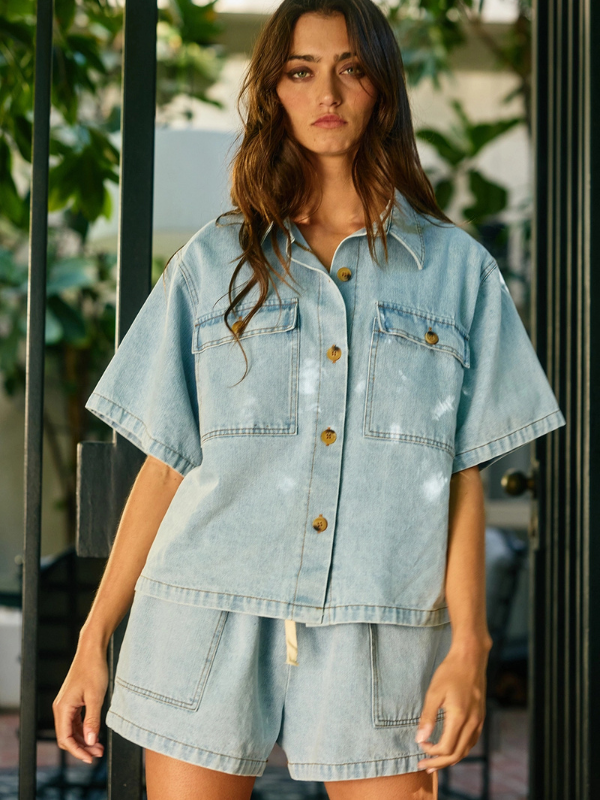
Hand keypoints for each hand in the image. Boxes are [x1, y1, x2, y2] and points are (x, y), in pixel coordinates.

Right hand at [52, 643, 108, 763]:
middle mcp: (61, 708)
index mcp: (63, 708)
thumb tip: (90, 741)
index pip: (66, 738)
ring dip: (84, 740)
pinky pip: (74, 721)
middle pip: (67, 737)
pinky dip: (84, 730)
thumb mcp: (96, 697)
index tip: (91, 758)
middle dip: (82, 748)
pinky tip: (94, 734)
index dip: (78, 751)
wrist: (92, 651)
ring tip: (99, 747)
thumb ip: (92, 720)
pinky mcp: (72, 701)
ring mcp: (66, 705)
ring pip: (71, 730)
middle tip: (98, 754)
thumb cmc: (94, 669)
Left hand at [414, 640, 489, 772]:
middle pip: (457, 754)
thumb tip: (419, 739)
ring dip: (450, 758)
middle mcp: (472, 722)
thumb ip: (427, 717)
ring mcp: (479, 720)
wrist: (470, 658)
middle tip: (423, 767)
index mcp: (460, 717)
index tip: (420, 746)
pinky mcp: (480, 717)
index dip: (431, 752)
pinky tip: (451, 747)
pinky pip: (472, 740)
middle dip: (439, 763)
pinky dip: (460, 749)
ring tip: (435, 762)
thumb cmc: (450, 672)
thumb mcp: (433, 692)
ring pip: (466, 749)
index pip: (446, 747)